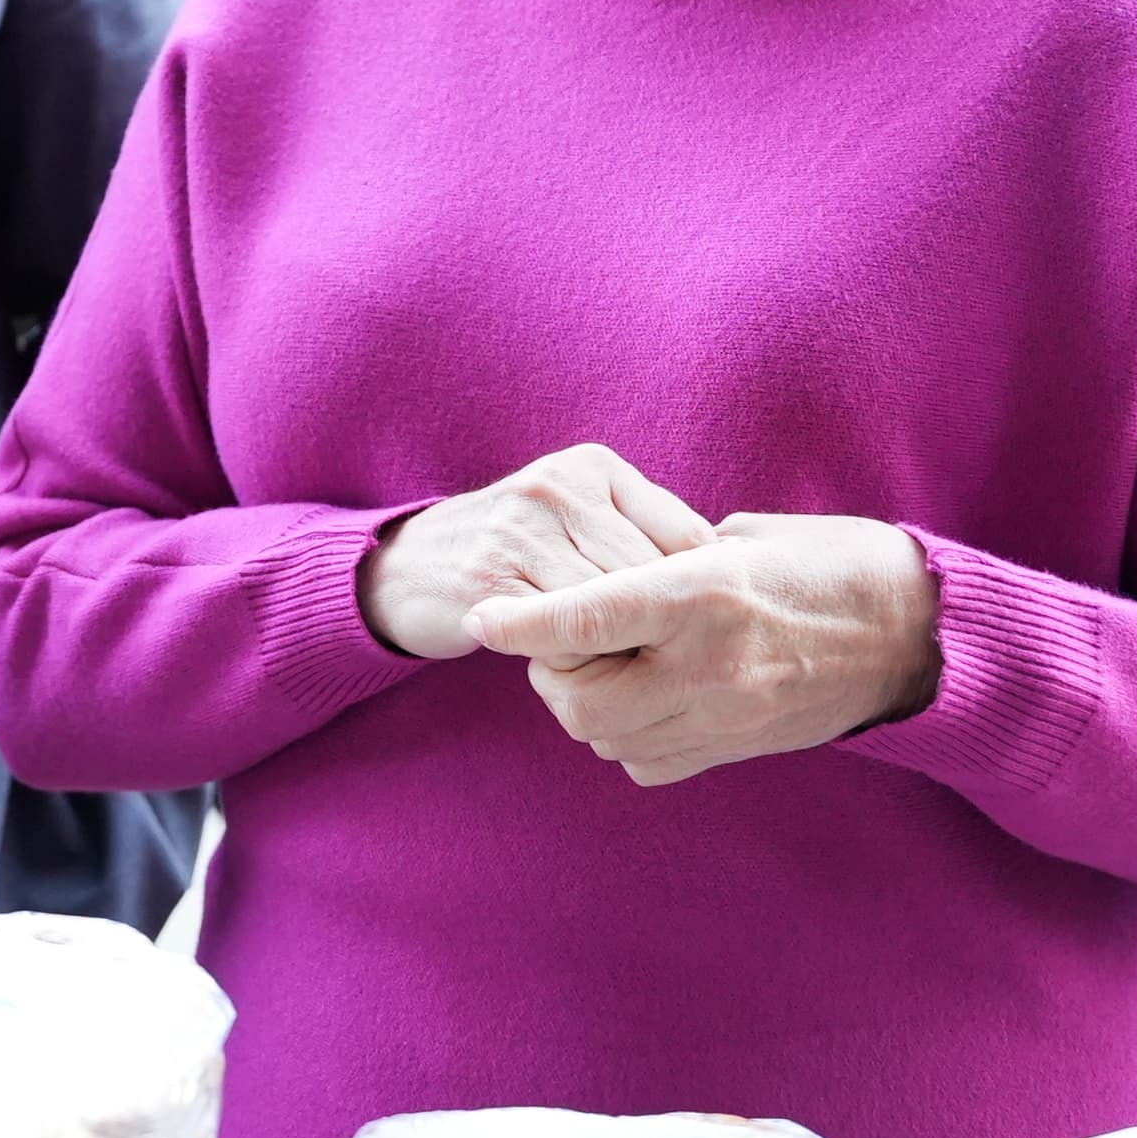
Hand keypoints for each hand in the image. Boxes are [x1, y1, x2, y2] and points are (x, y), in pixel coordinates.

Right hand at [359, 444, 714, 659]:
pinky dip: (579, 659)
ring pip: (610, 608)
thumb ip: (644, 535)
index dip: (698, 593)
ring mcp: (521, 530)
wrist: (409, 567)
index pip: (685, 536)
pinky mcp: (491, 582)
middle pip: (652, 576)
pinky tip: (579, 669)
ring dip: (622, 649)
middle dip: (662, 627)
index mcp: (596, 467)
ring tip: (625, 670)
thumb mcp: (580, 519)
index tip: (699, 632)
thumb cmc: (519, 552)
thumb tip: (727, 577)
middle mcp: (559, 487)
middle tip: (666, 665)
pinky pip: (562, 634)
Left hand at [461, 512, 941, 786]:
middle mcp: (711, 664)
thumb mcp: (745, 538)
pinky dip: (628, 735)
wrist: (915, 634)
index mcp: (707, 592)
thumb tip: (606, 577)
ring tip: (607, 665)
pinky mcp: (740, 748)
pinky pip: (648, 762)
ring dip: (588, 706)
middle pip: (581, 702)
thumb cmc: (831, 562)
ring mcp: (728, 717)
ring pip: (609, 739)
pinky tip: (647, 697)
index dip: (521, 622)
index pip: (585, 618)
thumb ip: (669, 561)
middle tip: (559, 644)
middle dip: (552, 676)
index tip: (481, 619)